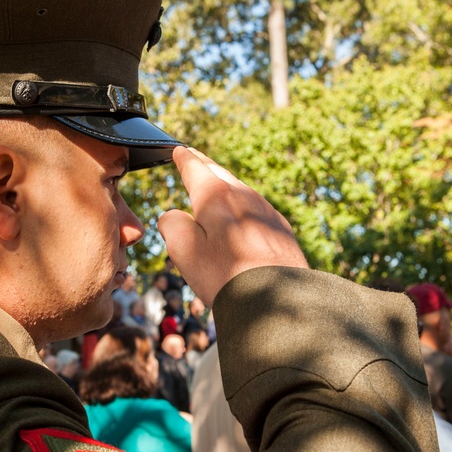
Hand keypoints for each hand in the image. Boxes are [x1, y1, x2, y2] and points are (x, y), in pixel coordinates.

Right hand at [158, 147, 307, 305]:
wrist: (277, 300)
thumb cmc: (226, 277)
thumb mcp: (183, 251)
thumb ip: (172, 224)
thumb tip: (173, 215)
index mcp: (216, 196)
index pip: (195, 168)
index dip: (183, 158)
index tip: (178, 151)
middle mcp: (244, 195)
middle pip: (219, 173)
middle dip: (204, 164)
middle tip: (194, 156)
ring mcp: (265, 210)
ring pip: (240, 189)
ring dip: (224, 186)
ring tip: (214, 186)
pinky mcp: (280, 228)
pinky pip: (255, 208)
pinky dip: (242, 206)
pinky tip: (241, 216)